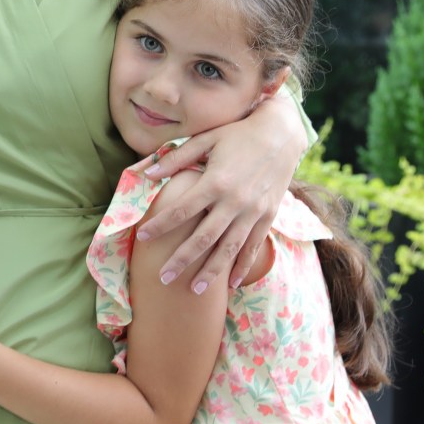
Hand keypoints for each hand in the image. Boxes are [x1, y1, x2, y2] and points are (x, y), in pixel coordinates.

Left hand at [138, 95, 303, 293]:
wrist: (282, 133)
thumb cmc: (238, 134)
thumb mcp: (206, 139)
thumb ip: (177, 158)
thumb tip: (147, 173)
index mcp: (216, 181)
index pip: (181, 210)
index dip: (160, 225)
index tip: (142, 237)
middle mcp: (235, 201)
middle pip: (204, 237)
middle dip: (182, 259)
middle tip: (163, 277)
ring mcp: (254, 211)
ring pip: (229, 248)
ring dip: (212, 271)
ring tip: (195, 290)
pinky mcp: (268, 216)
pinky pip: (253, 246)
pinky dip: (242, 266)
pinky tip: (230, 283)